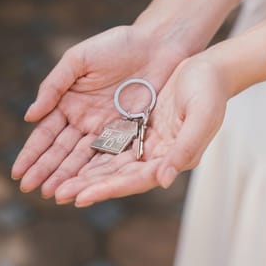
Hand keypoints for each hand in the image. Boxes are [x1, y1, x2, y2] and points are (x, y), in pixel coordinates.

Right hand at [11, 25, 187, 196]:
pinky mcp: (131, 132)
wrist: (157, 44)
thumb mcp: (79, 60)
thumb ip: (54, 86)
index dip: (32, 153)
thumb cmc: (117, 45)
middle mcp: (86, 119)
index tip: (18, 173)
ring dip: (69, 176)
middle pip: (63, 150)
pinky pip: (112, 155)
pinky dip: (99, 171)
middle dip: (46, 170)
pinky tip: (87, 186)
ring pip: (85, 157)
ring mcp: (108, 128)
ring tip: (54, 194)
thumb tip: (29, 117)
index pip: (46, 133)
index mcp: (69, 102)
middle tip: (31, 189)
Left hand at [53, 57, 228, 206]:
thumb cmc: (210, 91)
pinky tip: (70, 155)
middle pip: (118, 175)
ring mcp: (146, 141)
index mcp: (174, 157)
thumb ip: (185, 149)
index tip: (81, 197)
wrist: (209, 68)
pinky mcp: (137, 126)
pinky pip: (109, 141)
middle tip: (57, 194)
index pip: (137, 179)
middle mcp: (158, 155)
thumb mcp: (202, 117)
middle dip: (87, 185)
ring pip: (110, 161)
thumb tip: (162, 180)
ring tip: (55, 182)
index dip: (109, 188)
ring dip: (83, 172)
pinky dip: (90, 150)